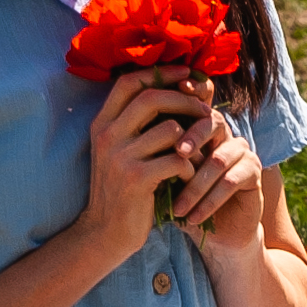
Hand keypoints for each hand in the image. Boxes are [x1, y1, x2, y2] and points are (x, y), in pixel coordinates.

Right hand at [79, 69, 206, 264]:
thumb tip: (178, 90)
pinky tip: (186, 179)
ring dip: (191, 142)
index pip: (129, 82)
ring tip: (195, 157)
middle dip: (184, 101)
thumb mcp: (121, 151)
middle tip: (205, 112)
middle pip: (152, 98)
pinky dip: (189, 168)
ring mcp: (119, 157)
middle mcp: (106, 135)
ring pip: (171, 130)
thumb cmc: (122, 189)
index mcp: (101, 124)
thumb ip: (140, 124)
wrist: (105, 233)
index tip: (185, 73)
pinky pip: (177, 159)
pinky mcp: (136, 179)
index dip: (159, 73)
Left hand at [165, 98, 264, 249]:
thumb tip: (134, 141)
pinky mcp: (254, 171)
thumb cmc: (186, 203)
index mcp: (201, 129)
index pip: (192, 108)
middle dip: (192, 138)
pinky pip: (231, 181)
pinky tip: (194, 217)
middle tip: (176, 154)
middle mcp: (224, 135)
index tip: (160, 112)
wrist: (216, 234)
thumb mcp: (167, 181)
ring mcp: (242, 151)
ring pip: (218, 160)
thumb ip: (156, 159)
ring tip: (177, 208)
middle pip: (211, 123)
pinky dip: (210, 201)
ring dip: (195, 186)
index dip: (182, 105)